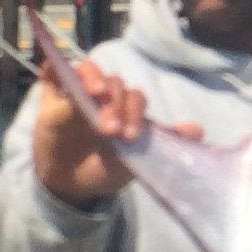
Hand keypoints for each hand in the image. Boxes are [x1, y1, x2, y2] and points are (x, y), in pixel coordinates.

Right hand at [31, 61, 179, 207]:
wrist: (72, 186)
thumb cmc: (105, 170)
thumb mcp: (135, 160)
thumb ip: (162, 143)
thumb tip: (198, 131)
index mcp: (126, 110)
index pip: (135, 97)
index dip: (135, 112)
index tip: (131, 137)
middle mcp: (105, 98)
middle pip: (115, 84)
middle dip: (116, 104)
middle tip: (110, 130)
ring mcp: (79, 94)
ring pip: (89, 71)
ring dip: (95, 78)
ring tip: (96, 94)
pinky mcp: (53, 97)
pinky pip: (53, 72)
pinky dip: (55, 65)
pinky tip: (58, 70)